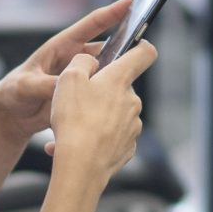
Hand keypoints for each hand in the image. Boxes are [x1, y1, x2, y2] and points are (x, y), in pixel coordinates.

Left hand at [0, 0, 134, 141]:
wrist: (10, 117)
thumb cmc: (12, 92)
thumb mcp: (25, 85)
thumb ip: (46, 85)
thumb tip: (68, 85)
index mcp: (62, 46)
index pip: (92, 24)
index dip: (114, 12)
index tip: (134, 1)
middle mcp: (75, 59)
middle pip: (108, 49)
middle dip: (125, 47)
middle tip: (144, 50)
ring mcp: (81, 78)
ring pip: (107, 72)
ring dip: (117, 76)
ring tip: (127, 82)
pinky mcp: (83, 96)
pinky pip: (101, 92)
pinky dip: (109, 96)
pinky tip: (116, 103)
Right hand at [48, 39, 154, 186]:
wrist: (82, 166)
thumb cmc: (74, 120)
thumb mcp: (68, 79)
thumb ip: (82, 62)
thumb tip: (91, 61)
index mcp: (121, 79)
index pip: (144, 52)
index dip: (140, 45)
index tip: (133, 46)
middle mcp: (132, 101)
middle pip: (120, 87)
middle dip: (100, 90)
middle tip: (76, 99)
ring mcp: (132, 126)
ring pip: (112, 114)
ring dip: (92, 117)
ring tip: (68, 127)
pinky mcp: (127, 147)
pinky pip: (110, 137)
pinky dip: (94, 138)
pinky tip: (73, 144)